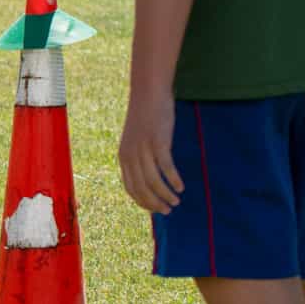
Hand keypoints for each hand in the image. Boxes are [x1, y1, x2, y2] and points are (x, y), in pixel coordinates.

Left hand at [117, 88, 183, 213]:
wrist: (148, 93)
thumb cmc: (146, 117)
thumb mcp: (138, 139)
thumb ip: (140, 157)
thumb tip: (149, 176)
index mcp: (124, 156)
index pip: (131, 187)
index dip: (143, 202)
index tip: (156, 210)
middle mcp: (130, 155)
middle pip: (142, 188)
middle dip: (155, 203)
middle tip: (169, 210)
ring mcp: (143, 148)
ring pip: (153, 181)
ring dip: (165, 195)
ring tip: (176, 201)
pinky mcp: (158, 141)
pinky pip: (165, 167)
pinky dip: (173, 180)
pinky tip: (181, 187)